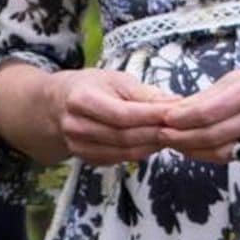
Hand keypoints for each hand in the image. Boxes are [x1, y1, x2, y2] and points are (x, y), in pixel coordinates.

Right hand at [52, 68, 180, 164]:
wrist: (57, 104)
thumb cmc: (90, 86)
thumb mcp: (115, 79)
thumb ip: (145, 94)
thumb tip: (178, 103)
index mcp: (81, 99)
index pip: (123, 114)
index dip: (152, 116)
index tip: (177, 113)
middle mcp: (76, 125)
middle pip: (124, 136)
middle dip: (156, 132)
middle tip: (181, 127)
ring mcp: (79, 146)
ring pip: (124, 152)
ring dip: (152, 145)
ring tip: (172, 136)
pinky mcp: (87, 159)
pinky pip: (119, 159)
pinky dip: (141, 153)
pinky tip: (154, 143)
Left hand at [158, 52, 239, 161]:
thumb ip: (213, 93)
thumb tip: (179, 108)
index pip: (209, 111)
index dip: (182, 118)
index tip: (162, 118)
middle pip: (214, 135)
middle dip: (182, 138)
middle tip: (160, 134)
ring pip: (225, 152)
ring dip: (194, 150)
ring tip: (173, 143)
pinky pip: (239, 155)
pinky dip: (214, 153)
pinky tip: (197, 147)